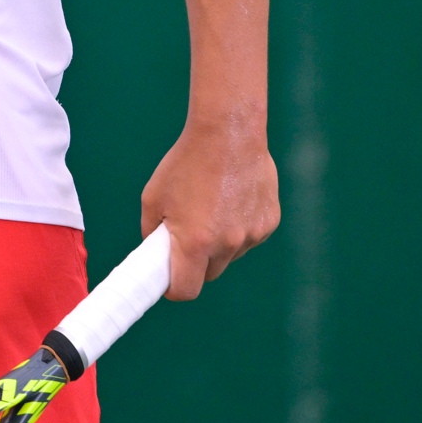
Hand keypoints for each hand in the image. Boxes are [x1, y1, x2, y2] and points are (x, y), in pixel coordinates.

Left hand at [139, 116, 279, 300]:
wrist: (228, 132)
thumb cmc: (186, 163)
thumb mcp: (154, 198)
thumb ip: (152, 232)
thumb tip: (156, 252)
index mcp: (196, 243)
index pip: (186, 290)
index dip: (174, 288)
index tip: (169, 280)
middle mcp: (227, 244)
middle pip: (210, 274)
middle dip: (197, 263)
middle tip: (188, 236)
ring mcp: (252, 234)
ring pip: (231, 254)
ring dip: (220, 243)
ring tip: (212, 206)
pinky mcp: (269, 222)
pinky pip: (249, 236)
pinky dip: (239, 226)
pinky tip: (232, 199)